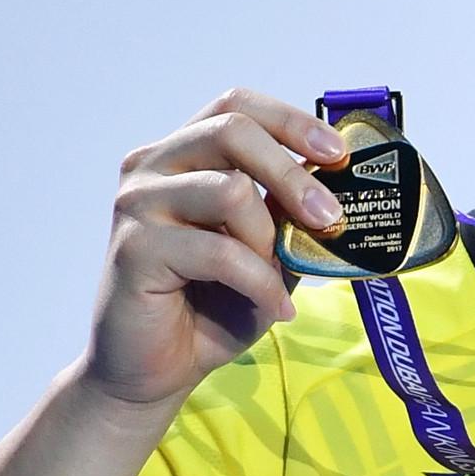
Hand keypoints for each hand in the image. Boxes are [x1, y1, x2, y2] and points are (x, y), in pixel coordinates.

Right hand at [83, 89, 349, 409]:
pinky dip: (260, 282)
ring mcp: (137, 205)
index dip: (291, 121)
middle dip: (292, 172)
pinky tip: (275, 308)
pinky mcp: (134, 249)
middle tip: (330, 216)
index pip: (235, 107)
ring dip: (268, 238)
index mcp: (183, 156)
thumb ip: (288, 213)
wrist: (156, 368)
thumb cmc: (212, 304)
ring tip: (277, 279)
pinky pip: (219, 251)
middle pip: (232, 132)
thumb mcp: (267, 251)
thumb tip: (340, 183)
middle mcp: (151, 168)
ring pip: (228, 189)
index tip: (338, 153)